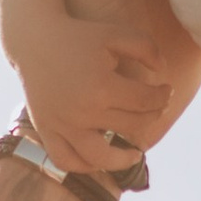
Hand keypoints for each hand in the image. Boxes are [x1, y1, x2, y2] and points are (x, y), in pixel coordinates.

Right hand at [12, 13, 174, 178]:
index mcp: (103, 86)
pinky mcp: (47, 131)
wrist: (33, 40)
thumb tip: (162, 73)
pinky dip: (84, 166)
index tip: (167, 91)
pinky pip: (66, 161)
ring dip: (123, 160)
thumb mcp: (115, 33)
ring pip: (101, 158)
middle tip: (156, 110)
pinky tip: (98, 160)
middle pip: (131, 126)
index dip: (163, 97)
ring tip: (134, 155)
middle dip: (152, 117)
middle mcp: (84, 112)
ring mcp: (64, 126)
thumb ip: (146, 48)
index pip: (146, 102)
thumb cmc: (78, 36)